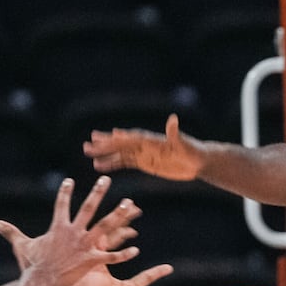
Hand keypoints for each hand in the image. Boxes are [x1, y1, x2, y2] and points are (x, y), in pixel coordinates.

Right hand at [0, 178, 134, 285]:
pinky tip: (135, 248)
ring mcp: (83, 245)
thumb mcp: (21, 246)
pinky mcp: (91, 260)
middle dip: (97, 193)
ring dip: (118, 215)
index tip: (70, 181)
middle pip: (88, 208)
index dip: (65, 192)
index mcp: (58, 227)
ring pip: (104, 226)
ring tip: (130, 205)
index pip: (61, 204)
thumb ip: (10, 232)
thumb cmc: (31, 266)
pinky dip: (123, 253)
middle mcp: (73, 232)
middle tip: (105, 180)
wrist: (40, 284)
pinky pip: (110, 256)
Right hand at [84, 114, 204, 181]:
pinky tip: (100, 166)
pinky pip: (124, 163)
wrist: (197, 161)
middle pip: (121, 144)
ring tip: (88, 153)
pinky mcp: (144, 162)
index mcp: (152, 140)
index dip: (120, 138)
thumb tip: (173, 119)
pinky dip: (112, 164)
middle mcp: (144, 145)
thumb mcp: (184, 143)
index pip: (133, 138)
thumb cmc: (192, 150)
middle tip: (88, 143)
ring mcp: (143, 153)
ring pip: (119, 153)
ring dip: (104, 153)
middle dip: (105, 144)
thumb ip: (175, 133)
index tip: (105, 137)